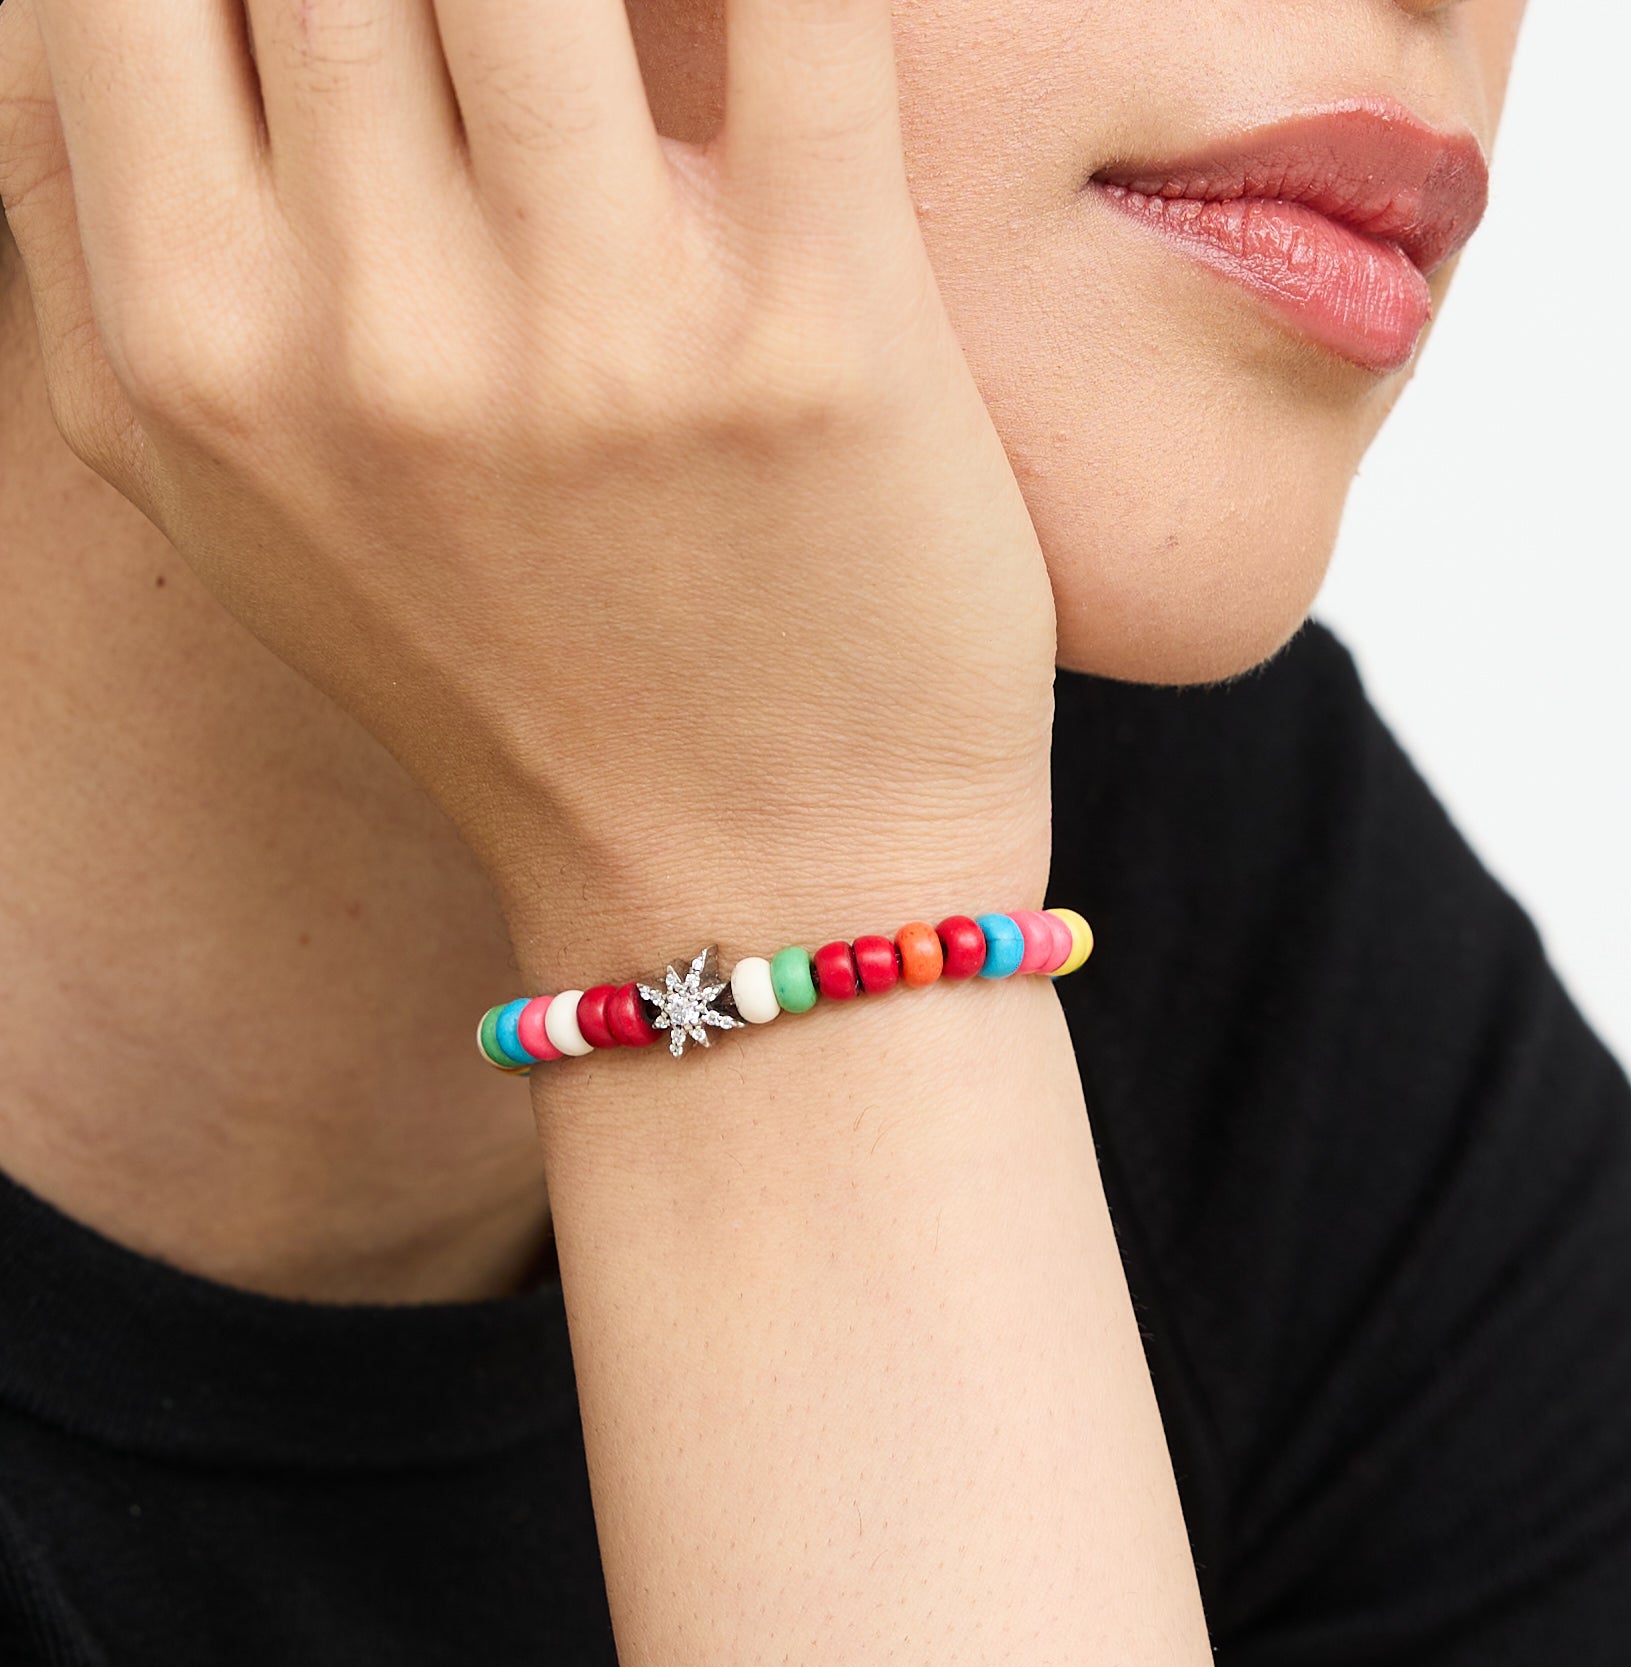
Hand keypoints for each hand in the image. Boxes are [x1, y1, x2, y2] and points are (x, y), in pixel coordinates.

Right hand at [0, 0, 1057, 961]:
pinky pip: (805, 5)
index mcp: (197, 346)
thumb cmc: (488, 662)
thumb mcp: (211, 488)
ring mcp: (595, 335)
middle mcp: (373, 334)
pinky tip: (790, 6)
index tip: (336, 7)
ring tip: (618, 22)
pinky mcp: (821, 333)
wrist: (749, 890)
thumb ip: (85, 219)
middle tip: (503, 40)